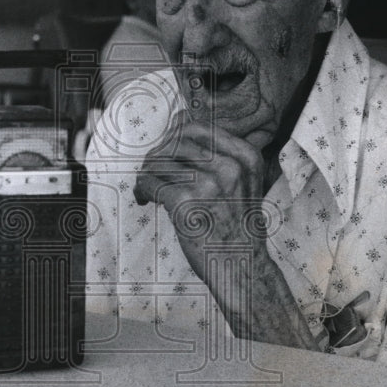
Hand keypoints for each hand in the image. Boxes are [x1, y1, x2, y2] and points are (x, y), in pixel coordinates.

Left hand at [133, 113, 319, 349]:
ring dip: (147, 173)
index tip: (166, 154)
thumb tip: (178, 121)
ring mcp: (209, 183)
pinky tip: (146, 200)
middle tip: (152, 172)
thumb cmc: (235, 226)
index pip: (196, 127)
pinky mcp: (186, 201)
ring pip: (159, 161)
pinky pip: (150, 183)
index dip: (173, 138)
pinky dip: (142, 190)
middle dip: (157, 156)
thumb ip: (217, 154)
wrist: (240, 266)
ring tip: (148, 189)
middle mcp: (230, 165)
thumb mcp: (241, 181)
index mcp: (245, 156)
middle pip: (175, 142)